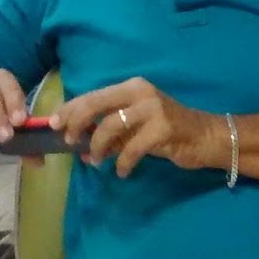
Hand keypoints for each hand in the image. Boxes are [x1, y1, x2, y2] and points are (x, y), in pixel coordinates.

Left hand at [52, 77, 224, 177]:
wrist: (204, 137)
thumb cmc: (166, 131)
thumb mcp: (135, 126)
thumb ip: (110, 130)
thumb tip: (78, 143)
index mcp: (131, 87)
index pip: (93, 95)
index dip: (70, 109)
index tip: (53, 124)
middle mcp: (140, 92)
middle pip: (96, 104)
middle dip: (77, 124)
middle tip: (69, 141)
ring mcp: (153, 109)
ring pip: (110, 126)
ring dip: (97, 147)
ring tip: (95, 161)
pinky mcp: (163, 128)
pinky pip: (131, 148)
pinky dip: (122, 163)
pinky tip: (122, 172)